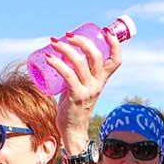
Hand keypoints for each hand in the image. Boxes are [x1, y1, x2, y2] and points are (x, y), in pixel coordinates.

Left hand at [49, 31, 121, 148]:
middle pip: (96, 55)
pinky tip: (48, 57)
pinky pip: (67, 75)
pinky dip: (57, 63)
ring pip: (79, 62)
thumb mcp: (80, 87)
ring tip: (53, 42)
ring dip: (65, 48)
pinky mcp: (76, 96)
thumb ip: (76, 74)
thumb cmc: (73, 107)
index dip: (115, 44)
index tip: (105, 31)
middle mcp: (98, 84)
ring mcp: (88, 90)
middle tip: (67, 35)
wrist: (73, 131)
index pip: (116, 60)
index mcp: (102, 80)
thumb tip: (62, 54)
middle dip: (82, 41)